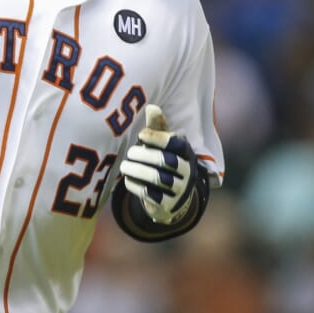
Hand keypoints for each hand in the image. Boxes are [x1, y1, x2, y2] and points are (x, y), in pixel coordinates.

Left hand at [119, 104, 202, 224]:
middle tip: (130, 153)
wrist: (172, 199)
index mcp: (187, 152)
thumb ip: (157, 127)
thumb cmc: (163, 162)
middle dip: (142, 155)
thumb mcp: (162, 145)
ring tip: (125, 166)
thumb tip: (151, 107)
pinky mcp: (168, 205)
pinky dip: (135, 185)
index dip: (156, 137)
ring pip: (155, 178)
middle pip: (164, 160)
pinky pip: (148, 194)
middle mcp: (188, 171)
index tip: (141, 135)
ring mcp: (180, 190)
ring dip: (136, 170)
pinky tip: (128, 180)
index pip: (174, 142)